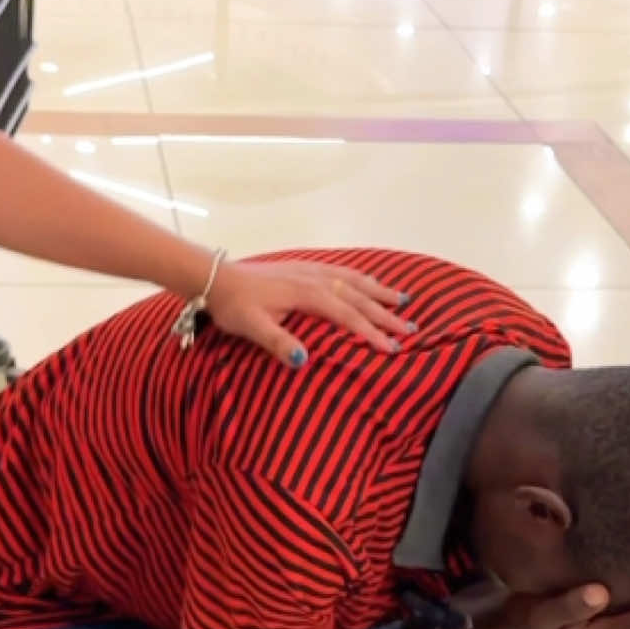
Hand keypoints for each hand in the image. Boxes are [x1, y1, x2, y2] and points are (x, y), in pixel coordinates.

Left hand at [206, 258, 415, 366]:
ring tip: (404, 301)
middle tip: (411, 330)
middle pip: (358, 296)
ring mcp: (312, 271)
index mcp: (307, 294)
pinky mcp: (305, 268)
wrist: (218, 279)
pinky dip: (362, 277)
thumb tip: (303, 360)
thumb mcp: (251, 327)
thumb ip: (277, 342)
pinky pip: (343, 271)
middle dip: (386, 313)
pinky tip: (370, 281)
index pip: (348, 315)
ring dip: (380, 291)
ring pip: (355, 280)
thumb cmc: (235, 306)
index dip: (371, 332)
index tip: (392, 348)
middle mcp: (315, 279)